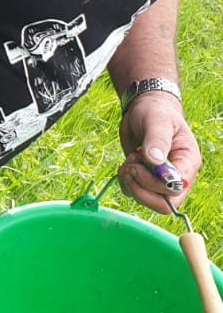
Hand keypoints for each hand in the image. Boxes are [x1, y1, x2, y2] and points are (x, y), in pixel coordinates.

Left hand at [117, 90, 200, 213]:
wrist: (143, 108)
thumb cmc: (155, 111)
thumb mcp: (156, 120)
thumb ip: (157, 139)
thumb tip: (155, 161)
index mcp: (187, 161)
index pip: (177, 188)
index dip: (157, 184)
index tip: (142, 163)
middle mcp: (177, 176)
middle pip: (163, 203)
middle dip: (141, 188)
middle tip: (131, 165)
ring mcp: (160, 180)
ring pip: (146, 200)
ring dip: (131, 183)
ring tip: (129, 160)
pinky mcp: (145, 179)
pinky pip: (134, 193)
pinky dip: (125, 182)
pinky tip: (125, 165)